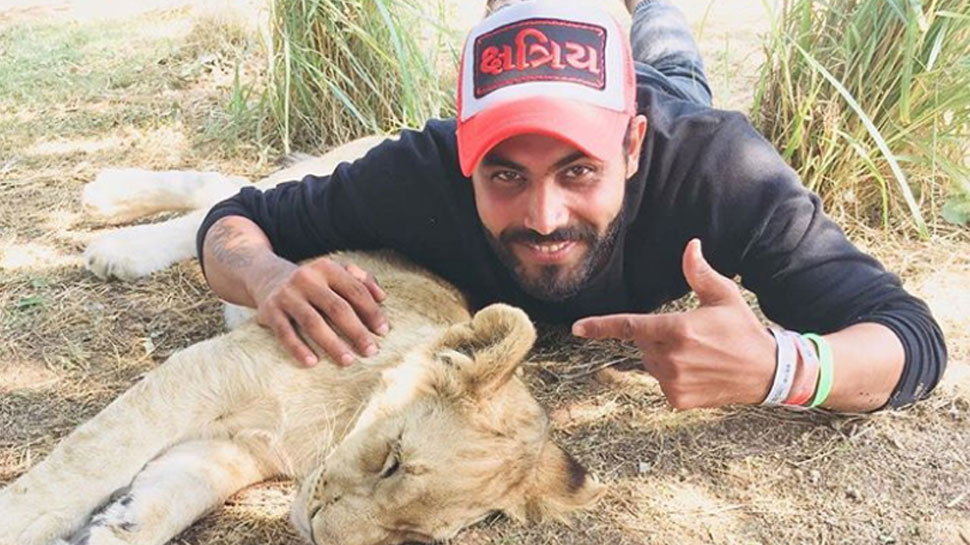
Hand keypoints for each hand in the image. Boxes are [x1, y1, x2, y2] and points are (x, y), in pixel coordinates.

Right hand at [251, 257, 388, 366]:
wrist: (267, 278)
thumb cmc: (314, 282)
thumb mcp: (335, 273)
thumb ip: (361, 280)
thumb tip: (382, 297)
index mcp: (327, 268)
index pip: (355, 290)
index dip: (371, 311)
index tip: (383, 331)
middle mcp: (306, 278)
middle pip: (336, 308)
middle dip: (356, 331)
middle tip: (371, 351)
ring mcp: (287, 295)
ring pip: (313, 322)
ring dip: (332, 344)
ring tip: (348, 361)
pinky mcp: (270, 311)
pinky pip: (285, 333)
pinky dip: (298, 348)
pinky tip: (312, 362)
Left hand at [572, 239, 775, 408]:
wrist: (766, 372)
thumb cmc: (743, 330)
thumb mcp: (724, 297)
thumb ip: (700, 273)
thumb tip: (690, 246)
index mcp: (678, 329)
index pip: (630, 327)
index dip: (601, 326)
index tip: (577, 328)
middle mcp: (672, 358)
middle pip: (643, 343)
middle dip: (656, 336)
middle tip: (690, 334)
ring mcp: (674, 381)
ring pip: (650, 363)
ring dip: (664, 356)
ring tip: (698, 354)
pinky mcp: (678, 399)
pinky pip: (662, 382)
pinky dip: (673, 376)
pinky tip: (698, 371)